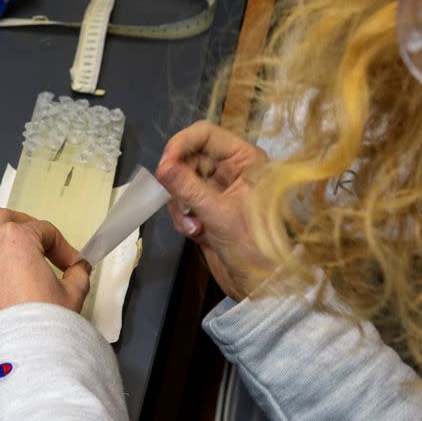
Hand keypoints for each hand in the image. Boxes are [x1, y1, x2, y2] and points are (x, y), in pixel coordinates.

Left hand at [0, 208, 90, 343]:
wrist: (15, 362)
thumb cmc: (44, 322)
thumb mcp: (73, 294)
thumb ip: (78, 273)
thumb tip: (78, 269)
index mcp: (14, 239)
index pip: (43, 230)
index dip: (62, 247)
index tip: (71, 265)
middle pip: (2, 220)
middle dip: (23, 229)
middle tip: (40, 248)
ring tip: (18, 273)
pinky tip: (1, 295)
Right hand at [156, 120, 274, 300]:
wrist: (260, 287)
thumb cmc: (255, 247)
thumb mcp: (219, 215)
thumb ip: (188, 188)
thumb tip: (162, 167)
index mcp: (246, 160)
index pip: (206, 134)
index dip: (181, 144)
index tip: (164, 165)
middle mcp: (232, 170)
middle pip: (190, 157)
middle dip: (179, 180)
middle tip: (176, 200)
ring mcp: (218, 191)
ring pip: (182, 182)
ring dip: (180, 203)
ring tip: (193, 225)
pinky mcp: (207, 210)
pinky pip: (182, 203)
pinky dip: (182, 217)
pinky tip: (196, 232)